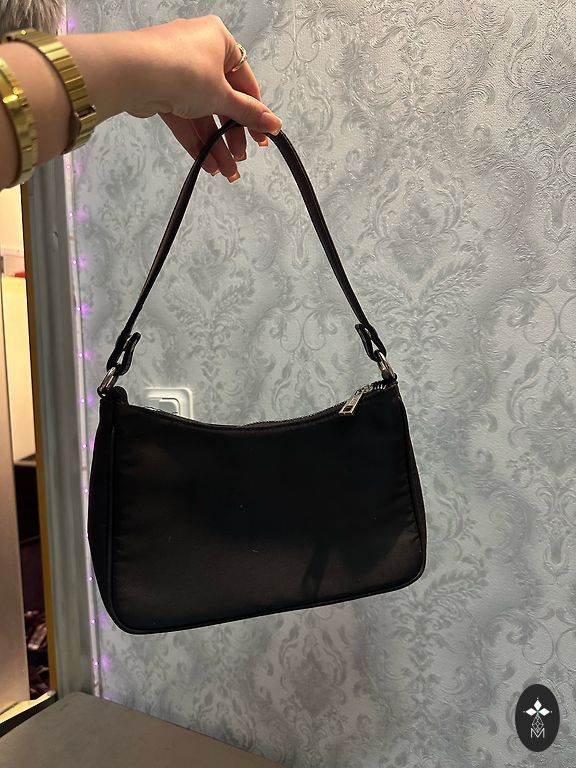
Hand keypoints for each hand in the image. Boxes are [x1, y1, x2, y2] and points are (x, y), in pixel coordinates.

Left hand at [125, 16, 281, 178]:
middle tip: (239, 157)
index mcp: (219, 42)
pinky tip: (206, 162)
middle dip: (230, 135)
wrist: (133, 73)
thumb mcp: (223, 96)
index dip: (254, 113)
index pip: (245, 83)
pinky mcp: (161, 90)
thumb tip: (272, 123)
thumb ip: (248, 113)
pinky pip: (184, 118)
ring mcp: (178, 72)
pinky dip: (195, 139)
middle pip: (223, 101)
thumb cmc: (179, 67)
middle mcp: (199, 53)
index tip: (261, 137)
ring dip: (214, 144)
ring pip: (202, 114)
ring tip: (224, 169)